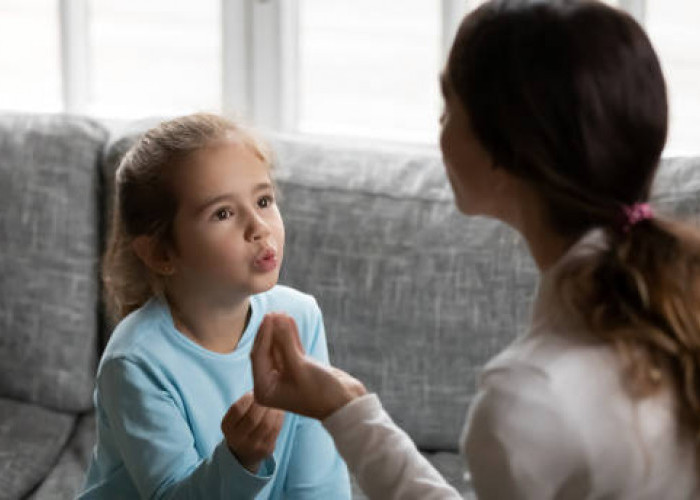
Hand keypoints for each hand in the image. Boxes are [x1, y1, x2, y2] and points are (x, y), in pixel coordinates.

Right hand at [220, 392, 283, 472]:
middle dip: (263, 403)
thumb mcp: (236, 416)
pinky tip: (279, 410)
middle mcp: (237, 439)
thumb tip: (263, 382)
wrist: (244, 452)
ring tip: (276, 401)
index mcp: (227, 427)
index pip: (237, 410)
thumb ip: (245, 403)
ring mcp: (252, 446)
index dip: (248, 398)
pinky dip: (280, 417)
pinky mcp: (266, 449)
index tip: (255, 391)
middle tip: (269, 394)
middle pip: (252, 418)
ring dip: (274, 409)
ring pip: (266, 424)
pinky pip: (276, 430)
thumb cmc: (242, 424)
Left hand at [250, 313, 366, 419]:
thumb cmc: (321, 392)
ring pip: (279, 348)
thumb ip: (285, 342)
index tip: (269, 317)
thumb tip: (277, 319)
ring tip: (282, 313)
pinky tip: (290, 321)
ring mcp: (285, 375)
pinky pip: (291, 349)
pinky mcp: (299, 368)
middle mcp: (271, 383)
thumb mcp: (299, 366)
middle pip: (266, 351)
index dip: (264, 335)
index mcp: (264, 390)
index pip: (259, 357)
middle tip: (274, 313)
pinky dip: (291, 336)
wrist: (346, 404)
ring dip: (281, 331)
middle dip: (271, 332)